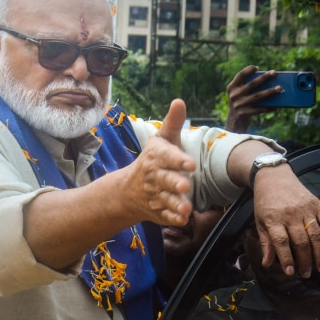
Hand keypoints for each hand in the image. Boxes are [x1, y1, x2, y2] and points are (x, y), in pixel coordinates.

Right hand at [123, 99, 194, 225]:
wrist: (129, 189)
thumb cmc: (153, 160)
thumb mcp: (162, 140)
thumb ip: (173, 123)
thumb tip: (179, 100)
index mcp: (157, 157)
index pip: (168, 157)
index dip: (178, 161)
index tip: (190, 164)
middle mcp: (155, 176)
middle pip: (165, 180)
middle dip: (175, 183)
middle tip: (185, 186)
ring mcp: (155, 195)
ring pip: (166, 200)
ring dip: (176, 204)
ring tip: (187, 208)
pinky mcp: (158, 211)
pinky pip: (165, 216)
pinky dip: (172, 219)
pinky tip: (182, 220)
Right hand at [225, 65, 279, 132]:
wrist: (234, 122)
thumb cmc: (241, 103)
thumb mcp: (239, 94)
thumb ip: (247, 86)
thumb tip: (268, 81)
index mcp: (232, 87)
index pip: (240, 75)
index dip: (249, 70)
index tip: (258, 68)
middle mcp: (234, 95)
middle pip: (252, 84)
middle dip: (264, 77)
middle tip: (274, 73)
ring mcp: (239, 105)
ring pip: (258, 96)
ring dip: (270, 91)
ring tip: (280, 88)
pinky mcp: (244, 113)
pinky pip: (260, 109)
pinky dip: (269, 107)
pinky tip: (277, 105)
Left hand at [253, 167, 319, 276]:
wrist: (274, 177)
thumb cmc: (265, 202)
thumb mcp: (259, 221)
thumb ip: (265, 242)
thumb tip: (267, 264)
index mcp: (273, 218)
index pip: (281, 242)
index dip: (286, 258)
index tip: (291, 272)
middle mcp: (290, 214)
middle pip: (301, 241)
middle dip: (305, 260)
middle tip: (307, 274)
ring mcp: (305, 209)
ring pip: (316, 234)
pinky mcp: (317, 204)